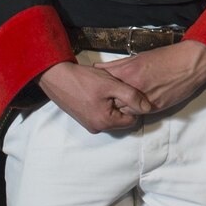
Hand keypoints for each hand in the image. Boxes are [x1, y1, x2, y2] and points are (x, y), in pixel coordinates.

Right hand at [37, 61, 151, 132]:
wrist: (57, 77)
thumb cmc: (85, 80)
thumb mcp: (113, 85)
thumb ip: (132, 97)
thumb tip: (148, 108)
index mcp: (105, 122)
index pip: (132, 120)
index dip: (134, 105)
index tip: (128, 91)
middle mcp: (97, 127)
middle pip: (122, 119)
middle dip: (123, 105)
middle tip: (116, 88)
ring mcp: (89, 124)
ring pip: (112, 116)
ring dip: (114, 104)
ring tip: (107, 89)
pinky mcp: (83, 118)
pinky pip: (102, 114)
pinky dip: (104, 104)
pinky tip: (99, 92)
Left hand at [102, 40, 205, 113]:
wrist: (191, 62)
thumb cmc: (166, 57)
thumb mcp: (139, 57)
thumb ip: (118, 65)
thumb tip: (99, 69)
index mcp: (128, 72)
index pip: (105, 86)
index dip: (102, 88)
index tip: (101, 88)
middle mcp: (135, 88)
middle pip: (112, 101)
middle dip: (110, 100)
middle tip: (110, 98)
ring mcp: (145, 99)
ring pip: (124, 111)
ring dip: (122, 107)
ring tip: (125, 101)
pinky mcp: (156, 107)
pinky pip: (138, 113)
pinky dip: (136, 110)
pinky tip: (137, 103)